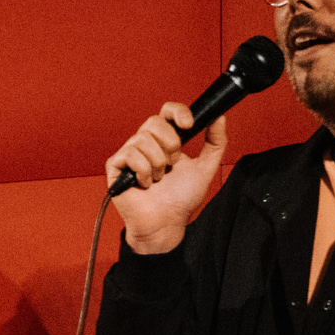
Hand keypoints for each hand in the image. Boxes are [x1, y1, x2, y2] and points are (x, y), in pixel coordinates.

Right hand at [106, 104, 230, 254]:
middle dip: (170, 144)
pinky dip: (144, 172)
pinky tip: (145, 184)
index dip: (177, 112)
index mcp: (165, 139)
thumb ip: (215, 142)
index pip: (167, 111)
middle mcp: (145, 142)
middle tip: (172, 165)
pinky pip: (131, 155)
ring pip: (143, 139)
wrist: (165, 223)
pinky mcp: (115, 166)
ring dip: (158, 163)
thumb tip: (219, 117)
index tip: (189, 125)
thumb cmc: (180, 199)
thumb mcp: (205, 167)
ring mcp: (129, 153)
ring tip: (159, 179)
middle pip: (154, 121)